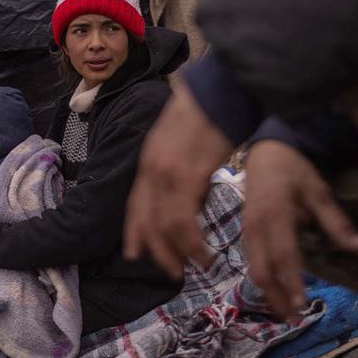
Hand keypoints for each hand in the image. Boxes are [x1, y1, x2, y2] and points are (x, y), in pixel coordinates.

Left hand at [123, 83, 235, 277]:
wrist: (223, 86)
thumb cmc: (212, 110)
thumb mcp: (185, 140)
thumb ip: (181, 166)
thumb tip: (192, 194)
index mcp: (151, 157)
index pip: (135, 203)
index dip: (134, 231)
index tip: (135, 253)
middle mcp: (153, 166)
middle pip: (146, 220)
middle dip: (158, 250)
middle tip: (172, 270)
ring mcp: (169, 170)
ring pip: (164, 225)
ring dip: (178, 251)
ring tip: (195, 264)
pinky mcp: (189, 174)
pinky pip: (183, 219)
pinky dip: (191, 242)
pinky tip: (203, 250)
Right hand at [243, 140, 357, 319]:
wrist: (265, 152)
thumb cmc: (294, 170)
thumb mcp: (319, 191)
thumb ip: (336, 222)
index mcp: (275, 216)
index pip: (285, 255)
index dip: (292, 282)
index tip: (303, 304)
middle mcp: (256, 227)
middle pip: (262, 271)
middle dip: (277, 298)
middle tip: (295, 320)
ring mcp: (247, 231)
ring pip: (254, 270)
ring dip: (270, 294)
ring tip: (287, 313)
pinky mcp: (246, 233)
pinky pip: (253, 262)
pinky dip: (265, 281)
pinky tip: (278, 293)